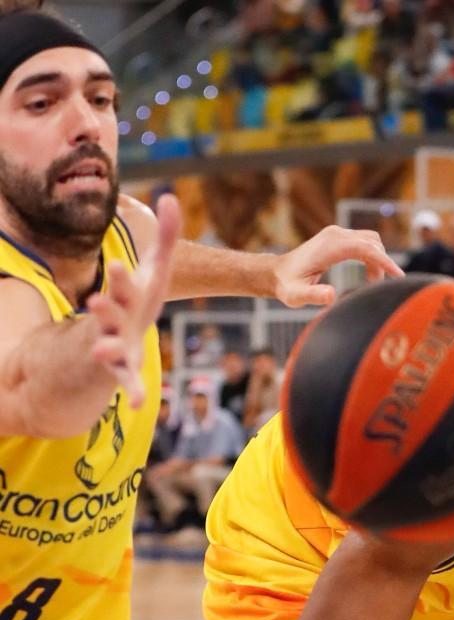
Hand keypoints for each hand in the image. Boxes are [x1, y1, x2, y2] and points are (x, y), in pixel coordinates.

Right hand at [88, 194, 180, 408]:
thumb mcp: (154, 269)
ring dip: (104, 347)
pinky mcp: (122, 370)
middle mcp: (115, 318)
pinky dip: (134, 392)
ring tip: (102, 349)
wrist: (115, 338)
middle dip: (106, 305)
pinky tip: (142, 404)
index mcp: (125, 294)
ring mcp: (113, 344)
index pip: (124, 283)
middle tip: (97, 299)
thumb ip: (164, 236)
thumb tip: (171, 196)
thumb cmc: (138, 298)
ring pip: (107, 345)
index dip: (122, 276)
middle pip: (110, 311)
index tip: (119, 266)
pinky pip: (127, 382)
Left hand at [273, 225, 401, 306]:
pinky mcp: (338, 237)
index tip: (398, 276)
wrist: (276, 273)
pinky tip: (366, 274)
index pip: (366, 248)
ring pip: (371, 241)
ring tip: (371, 282)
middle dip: (382, 263)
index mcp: (330, 245)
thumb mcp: (296, 295)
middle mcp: (335, 234)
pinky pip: (364, 243)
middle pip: (372, 242)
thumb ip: (313, 296)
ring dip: (377, 260)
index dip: (384, 261)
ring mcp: (337, 234)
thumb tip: (332, 295)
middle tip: (377, 287)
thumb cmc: (287, 286)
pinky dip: (371, 258)